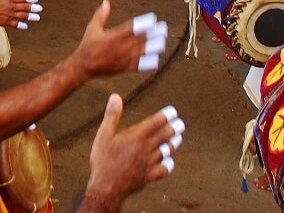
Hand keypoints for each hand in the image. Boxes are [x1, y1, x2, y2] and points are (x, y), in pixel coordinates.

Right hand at [0, 0, 41, 29]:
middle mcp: (11, 7)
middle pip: (24, 7)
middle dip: (33, 8)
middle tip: (40, 8)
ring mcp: (9, 15)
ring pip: (22, 16)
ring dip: (30, 16)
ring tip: (37, 17)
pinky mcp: (6, 22)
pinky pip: (15, 24)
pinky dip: (21, 25)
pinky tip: (26, 26)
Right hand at [73, 0, 158, 77]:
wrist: (83, 66)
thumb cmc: (87, 45)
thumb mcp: (92, 27)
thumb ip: (101, 15)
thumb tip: (106, 1)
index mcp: (113, 36)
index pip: (131, 28)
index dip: (143, 24)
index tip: (153, 19)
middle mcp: (119, 48)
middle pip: (139, 40)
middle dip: (153, 34)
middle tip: (164, 28)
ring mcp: (122, 59)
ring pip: (141, 53)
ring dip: (153, 47)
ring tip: (162, 42)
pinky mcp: (123, 68)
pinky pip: (137, 65)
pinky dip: (147, 62)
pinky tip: (156, 59)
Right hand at [84, 95, 179, 210]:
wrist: (106, 187)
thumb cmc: (103, 160)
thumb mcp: (103, 134)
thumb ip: (112, 115)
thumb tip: (115, 96)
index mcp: (136, 137)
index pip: (155, 123)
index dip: (165, 116)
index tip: (173, 111)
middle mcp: (146, 149)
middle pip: (164, 136)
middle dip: (174, 129)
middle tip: (181, 125)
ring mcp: (148, 164)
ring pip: (165, 151)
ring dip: (173, 144)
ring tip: (178, 139)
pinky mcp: (148, 177)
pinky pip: (162, 170)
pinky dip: (168, 165)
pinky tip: (170, 162)